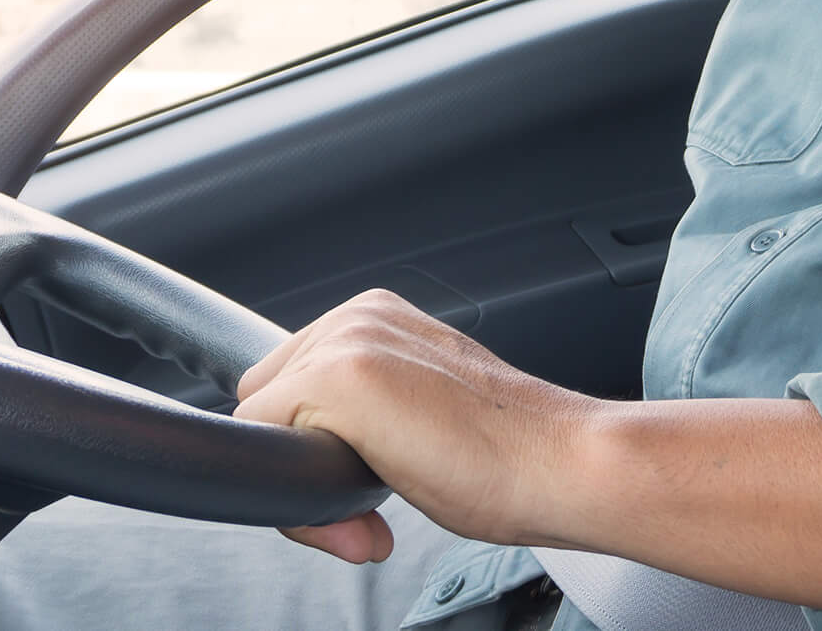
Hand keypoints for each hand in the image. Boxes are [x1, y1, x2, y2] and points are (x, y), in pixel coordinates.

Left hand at [233, 289, 591, 563]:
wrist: (559, 460)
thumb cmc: (508, 450)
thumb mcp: (421, 411)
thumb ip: (366, 418)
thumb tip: (310, 470)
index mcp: (379, 316)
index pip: (292, 383)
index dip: (317, 447)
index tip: (369, 482)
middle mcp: (358, 315)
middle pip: (266, 403)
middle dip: (304, 462)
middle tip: (370, 500)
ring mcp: (347, 340)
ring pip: (262, 429)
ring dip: (307, 486)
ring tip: (377, 503)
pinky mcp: (338, 377)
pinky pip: (262, 451)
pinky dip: (299, 502)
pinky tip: (362, 507)